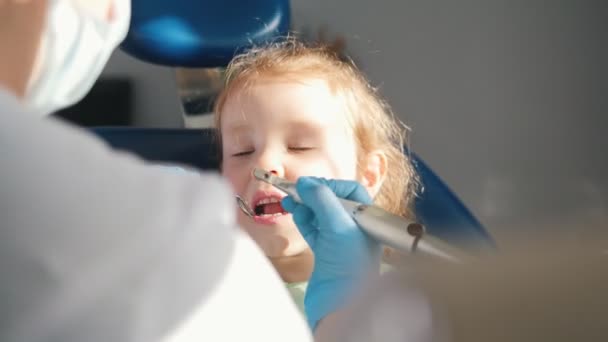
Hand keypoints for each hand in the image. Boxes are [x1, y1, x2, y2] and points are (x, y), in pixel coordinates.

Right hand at [281, 177, 380, 330]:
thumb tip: (305, 182)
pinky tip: (295, 212)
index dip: (331, 185)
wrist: (339, 304)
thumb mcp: (338, 225)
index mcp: (366, 220)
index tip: (312, 185)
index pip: (351, 191)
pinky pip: (312, 229)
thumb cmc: (349, 266)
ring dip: (305, 205)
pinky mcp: (325, 253)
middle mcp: (355, 228)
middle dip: (314, 193)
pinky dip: (303, 219)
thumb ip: (322, 199)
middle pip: (333, 201)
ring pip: (320, 214)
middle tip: (296, 190)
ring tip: (290, 199)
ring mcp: (339, 241)